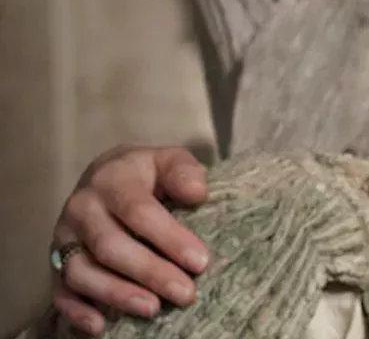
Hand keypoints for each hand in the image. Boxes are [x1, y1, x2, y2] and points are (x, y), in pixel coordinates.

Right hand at [50, 145, 210, 334]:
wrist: (108, 175)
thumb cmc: (148, 174)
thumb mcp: (169, 160)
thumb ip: (184, 171)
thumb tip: (197, 193)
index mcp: (111, 179)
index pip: (138, 211)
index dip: (169, 238)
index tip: (199, 261)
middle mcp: (82, 208)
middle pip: (111, 245)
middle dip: (150, 272)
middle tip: (185, 293)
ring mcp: (65, 237)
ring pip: (82, 271)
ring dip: (117, 294)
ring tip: (152, 308)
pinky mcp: (55, 261)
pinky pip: (59, 289)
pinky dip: (76, 310)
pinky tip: (100, 325)